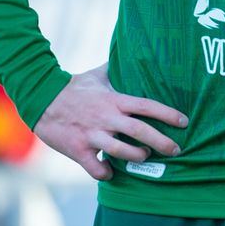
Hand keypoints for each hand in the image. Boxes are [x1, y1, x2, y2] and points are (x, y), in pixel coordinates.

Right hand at [36, 64, 188, 181]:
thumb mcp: (97, 75)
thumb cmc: (73, 87)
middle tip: (176, 150)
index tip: (183, 121)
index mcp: (113, 100)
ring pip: (122, 152)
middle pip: (140, 131)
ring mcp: (92, 135)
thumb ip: (117, 69)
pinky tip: (111, 171)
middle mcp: (106, 118)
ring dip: (137, 156)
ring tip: (143, 156)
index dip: (167, 114)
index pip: (147, 105)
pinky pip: (97, 169)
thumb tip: (132, 52)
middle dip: (162, 142)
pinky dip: (106, 173)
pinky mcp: (78, 150)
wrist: (41, 99)